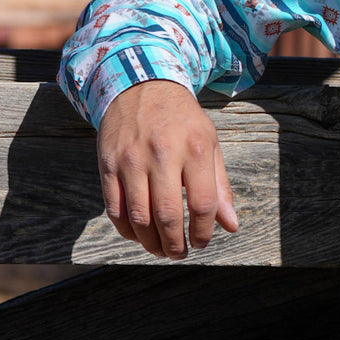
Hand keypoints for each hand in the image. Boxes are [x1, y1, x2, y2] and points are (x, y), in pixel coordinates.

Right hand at [97, 80, 238, 258]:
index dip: (202, 231)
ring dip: (149, 243)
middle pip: (166, 215)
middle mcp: (162, 154)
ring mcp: (131, 160)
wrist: (141, 85)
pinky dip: (126, 229)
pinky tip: (138, 235)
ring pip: (138, 216)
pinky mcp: (107, 164)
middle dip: (174, 244)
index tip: (201, 242)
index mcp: (194, 149)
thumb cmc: (182, 121)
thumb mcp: (209, 144)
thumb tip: (231, 226)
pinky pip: (113, 208)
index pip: (202, 203)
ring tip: (160, 250)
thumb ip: (220, 187)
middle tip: (179, 254)